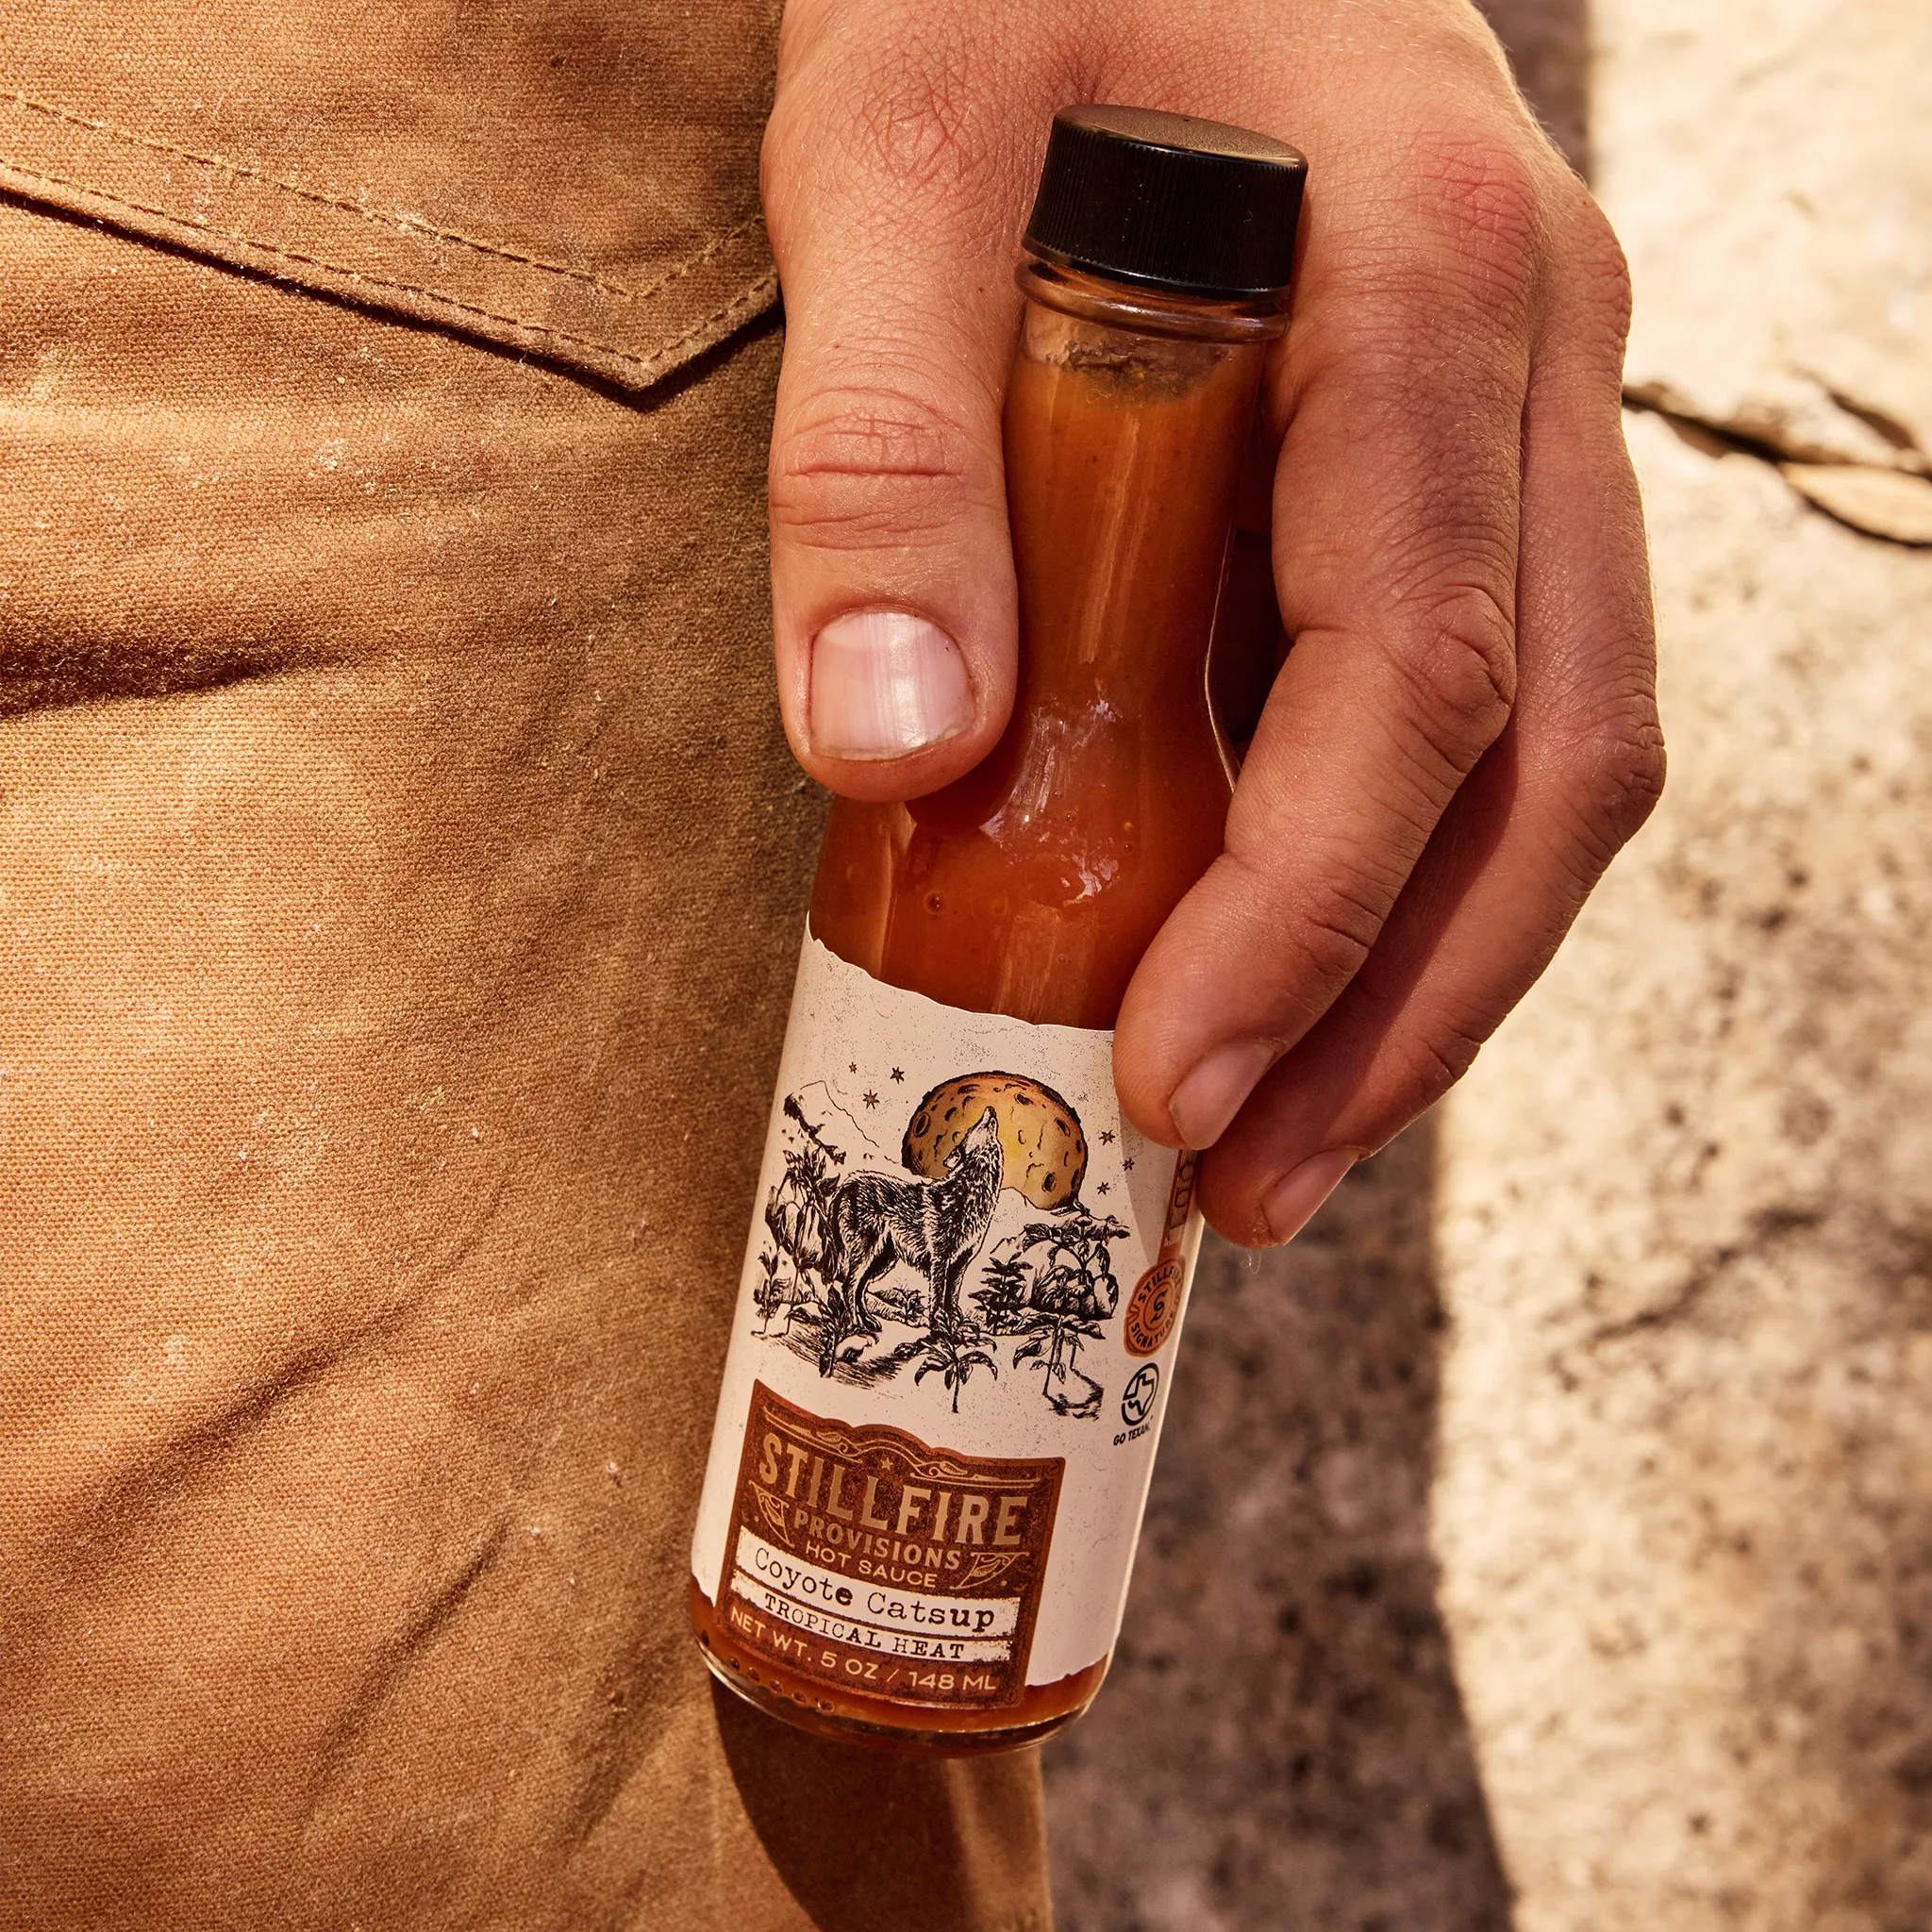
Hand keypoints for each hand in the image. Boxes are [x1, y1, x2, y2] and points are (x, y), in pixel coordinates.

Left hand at [762, 0, 1663, 1243]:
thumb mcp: (886, 152)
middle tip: (1250, 1180)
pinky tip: (1295, 976)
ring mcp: (1520, 416)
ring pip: (1556, 753)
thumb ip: (883, 441)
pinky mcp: (1454, 469)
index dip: (1310, 909)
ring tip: (1281, 1142)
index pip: (1417, 668)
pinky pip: (1487, 703)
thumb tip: (894, 749)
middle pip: (1549, 755)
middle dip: (1404, 1003)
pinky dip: (1401, 872)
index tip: (1179, 1078)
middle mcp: (1531, 356)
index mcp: (1429, 271)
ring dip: (1430, 976)